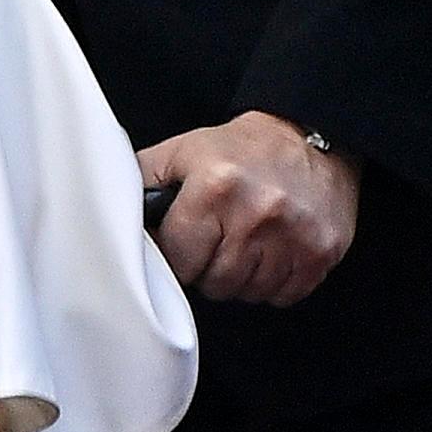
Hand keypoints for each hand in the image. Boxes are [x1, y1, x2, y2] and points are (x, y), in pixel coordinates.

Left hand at [139, 111, 360, 307]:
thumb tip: (110, 218)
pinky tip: (271, 253)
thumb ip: (141, 182)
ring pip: (248, 293)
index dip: (178, 256)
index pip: (179, 259)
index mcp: (213, 189)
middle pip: (214, 283)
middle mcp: (255, 214)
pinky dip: (273, 283)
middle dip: (209, 269)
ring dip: (241, 279)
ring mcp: (293, 237)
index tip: (184, 245)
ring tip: (245, 245)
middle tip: (218, 243)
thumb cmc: (241, 149)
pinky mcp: (322, 252)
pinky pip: (284, 296)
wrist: (311, 135)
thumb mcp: (182, 151)